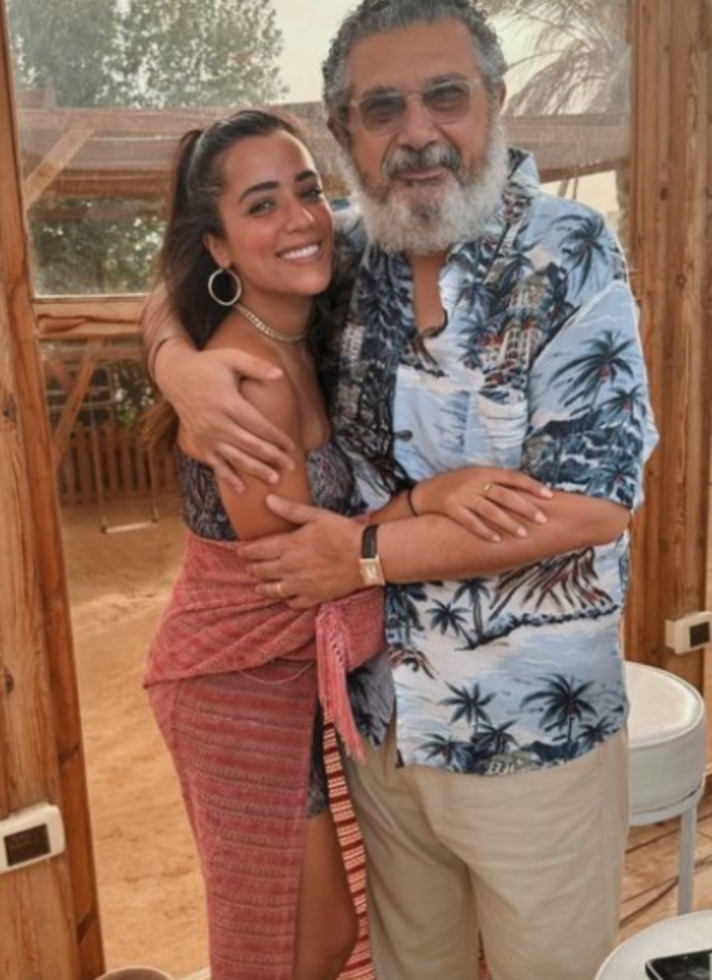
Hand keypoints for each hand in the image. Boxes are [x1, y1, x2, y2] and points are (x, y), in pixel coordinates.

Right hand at [155, 341, 295, 491]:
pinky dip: (228, 477)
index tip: (292, 446)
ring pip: (236, 458)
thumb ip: (256, 366)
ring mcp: (208, 436)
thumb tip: (280, 375)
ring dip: (255, 470)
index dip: (277, 438)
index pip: (259, 426)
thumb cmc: (208, 365)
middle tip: (291, 467)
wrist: (176, 376)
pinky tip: (242, 489)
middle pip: (251, 445)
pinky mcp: (199, 443)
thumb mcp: (231, 358)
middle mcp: (219, 424)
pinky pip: (215, 464)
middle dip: (272, 457)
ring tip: (274, 479)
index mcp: (230, 404)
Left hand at [236, 497, 363, 607]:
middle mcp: (289, 567)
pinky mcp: (313, 597)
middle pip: (261, 571)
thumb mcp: (316, 516)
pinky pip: (292, 602)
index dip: (247, 551)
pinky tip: (286, 595)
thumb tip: (268, 500)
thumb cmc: (342, 532)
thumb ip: (290, 509)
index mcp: (288, 546)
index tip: (241, 551)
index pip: (258, 551)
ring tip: (259, 586)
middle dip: (253, 568)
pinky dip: (285, 599)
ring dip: (263, 587)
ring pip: (272, 590)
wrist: (365, 556)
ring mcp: (300, 584)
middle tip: (249, 567)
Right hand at [413, 467, 552, 541]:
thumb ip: (497, 482)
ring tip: (523, 534)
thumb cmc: (457, 485)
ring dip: (508, 522)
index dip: (532, 486)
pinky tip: (497, 540)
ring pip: (490, 510)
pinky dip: (484, 531)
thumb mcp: (477, 476)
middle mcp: (475, 482)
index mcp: (485, 472)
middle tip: (543, 519)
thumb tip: (526, 493)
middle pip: (505, 495)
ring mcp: (462, 495)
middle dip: (525, 508)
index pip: (513, 477)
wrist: (425, 492)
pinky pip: (470, 521)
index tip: (550, 496)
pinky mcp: (450, 508)